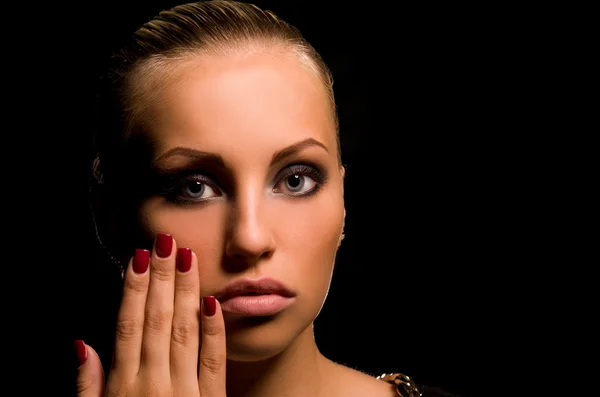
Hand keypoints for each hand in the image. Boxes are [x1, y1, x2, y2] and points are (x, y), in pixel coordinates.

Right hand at [76, 234, 226, 395]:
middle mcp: (153, 384)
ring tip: (187, 257)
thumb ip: (88, 386)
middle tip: (166, 242)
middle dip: (161, 277)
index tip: (140, 257)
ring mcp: (184, 391)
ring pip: (184, 331)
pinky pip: (213, 360)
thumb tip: (81, 346)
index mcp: (123, 386)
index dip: (135, 288)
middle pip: (157, 320)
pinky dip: (213, 330)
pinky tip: (213, 302)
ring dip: (185, 291)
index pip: (129, 326)